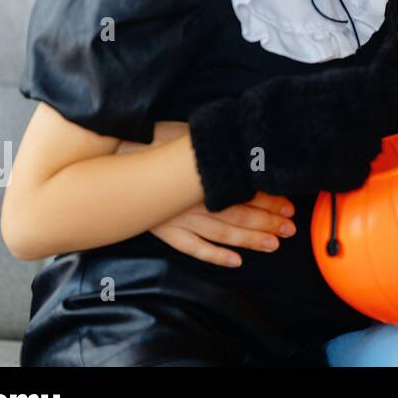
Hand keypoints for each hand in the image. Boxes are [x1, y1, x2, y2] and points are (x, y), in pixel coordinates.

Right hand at [116, 124, 296, 265]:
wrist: (106, 159)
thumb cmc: (149, 141)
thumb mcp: (185, 135)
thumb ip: (210, 144)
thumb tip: (239, 137)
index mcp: (203, 175)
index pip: (245, 190)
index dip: (270, 199)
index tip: (290, 205)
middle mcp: (195, 199)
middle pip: (239, 213)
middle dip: (268, 222)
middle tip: (291, 228)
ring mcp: (179, 217)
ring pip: (222, 233)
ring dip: (251, 240)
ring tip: (274, 244)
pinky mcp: (164, 230)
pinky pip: (193, 248)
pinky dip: (216, 256)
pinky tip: (235, 262)